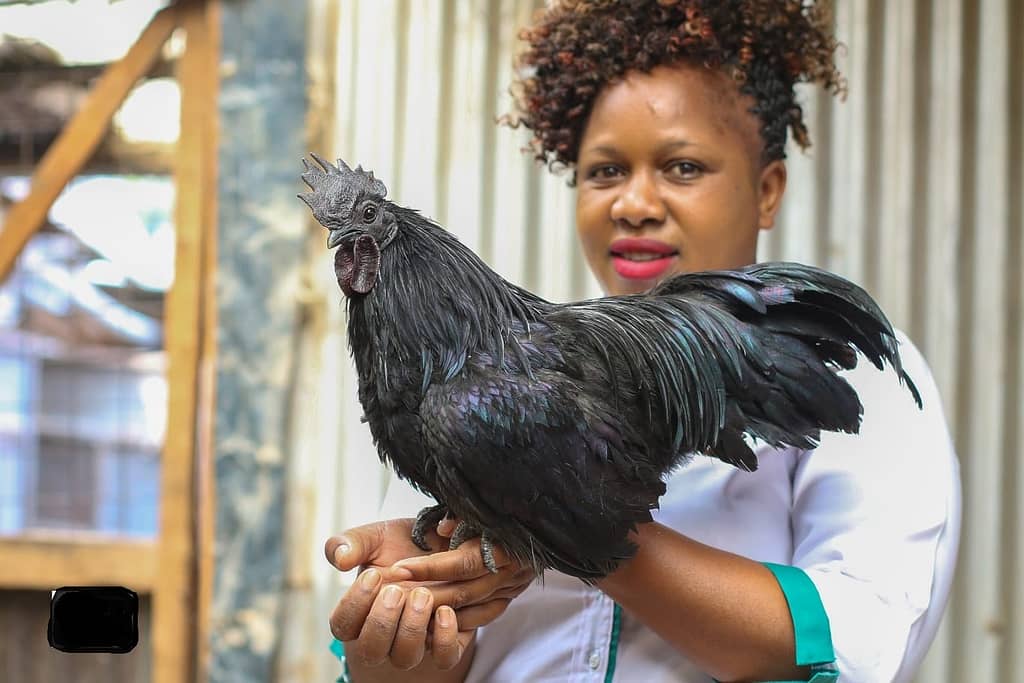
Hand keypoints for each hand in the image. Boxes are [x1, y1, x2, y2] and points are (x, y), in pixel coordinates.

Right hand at [326, 518, 468, 669]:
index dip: (354, 605)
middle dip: (381, 622)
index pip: (342, 626)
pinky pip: (445, 658)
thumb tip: (340, 559)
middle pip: (371, 651)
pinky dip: (445, 639)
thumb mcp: (376, 537)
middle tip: (397, 590)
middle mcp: (385, 635)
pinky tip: (446, 611)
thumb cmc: (402, 545)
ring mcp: (414, 642)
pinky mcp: (446, 643)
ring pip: (405, 658)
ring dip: (412, 629)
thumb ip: (352, 543)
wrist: (443, 545)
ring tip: (424, 595)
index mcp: (360, 612)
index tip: (373, 575)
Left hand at [389, 519, 535, 629]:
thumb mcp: (484, 503)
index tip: (399, 567)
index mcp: (505, 544)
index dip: (430, 567)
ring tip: (401, 606)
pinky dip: (455, 621)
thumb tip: (441, 529)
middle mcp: (510, 571)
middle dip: (424, 592)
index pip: (462, 563)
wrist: (544, 521)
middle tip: (390, 592)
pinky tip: (430, 618)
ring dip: (434, 610)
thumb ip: (460, 514)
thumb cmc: (504, 507)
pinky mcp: (510, 597)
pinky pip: (480, 617)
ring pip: (468, 608)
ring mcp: (511, 588)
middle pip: (462, 591)